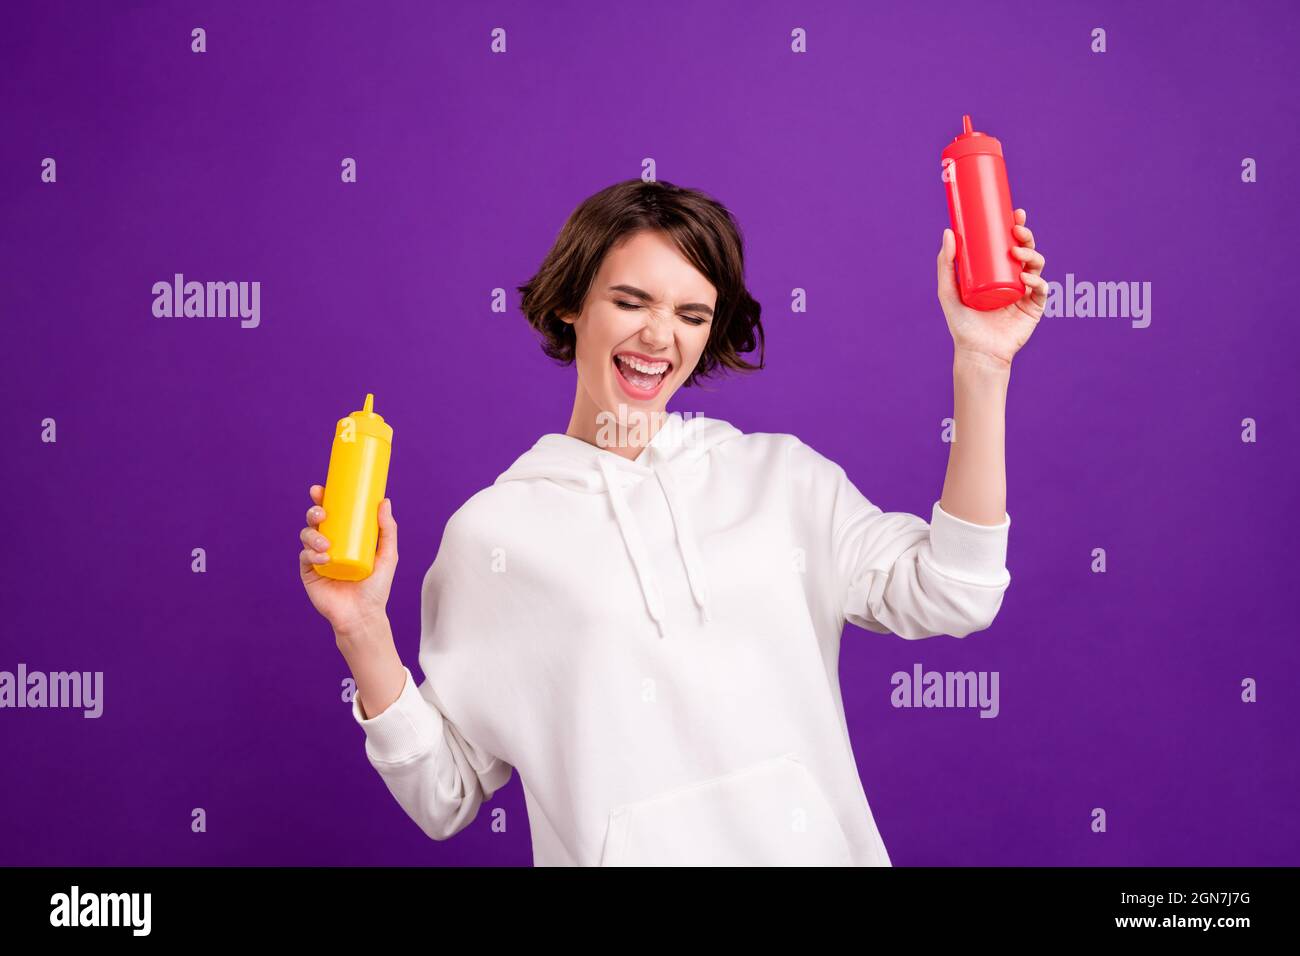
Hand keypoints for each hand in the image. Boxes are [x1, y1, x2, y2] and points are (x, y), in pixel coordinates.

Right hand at [298, 485, 397, 639]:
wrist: (363, 615)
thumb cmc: (376, 587)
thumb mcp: (387, 556)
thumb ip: (388, 530)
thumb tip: (384, 501)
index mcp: (345, 536)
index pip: (332, 513)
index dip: (323, 498)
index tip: (321, 488)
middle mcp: (329, 544)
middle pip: (315, 521)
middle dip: (314, 511)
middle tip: (321, 512)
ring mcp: (317, 558)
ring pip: (307, 536)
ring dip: (313, 535)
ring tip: (326, 544)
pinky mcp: (309, 573)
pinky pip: (305, 558)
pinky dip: (312, 555)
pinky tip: (323, 558)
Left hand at [937, 207, 1045, 370]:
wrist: (977, 352)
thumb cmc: (962, 323)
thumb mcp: (949, 291)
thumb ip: (946, 264)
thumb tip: (948, 232)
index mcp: (999, 272)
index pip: (1011, 244)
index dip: (1017, 227)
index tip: (1015, 213)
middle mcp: (1015, 279)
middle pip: (1027, 251)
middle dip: (1027, 236)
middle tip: (1017, 230)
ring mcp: (1026, 293)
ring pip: (1037, 266)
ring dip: (1031, 255)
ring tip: (1017, 253)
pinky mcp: (1034, 308)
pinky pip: (1041, 290)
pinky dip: (1036, 281)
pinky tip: (1026, 278)